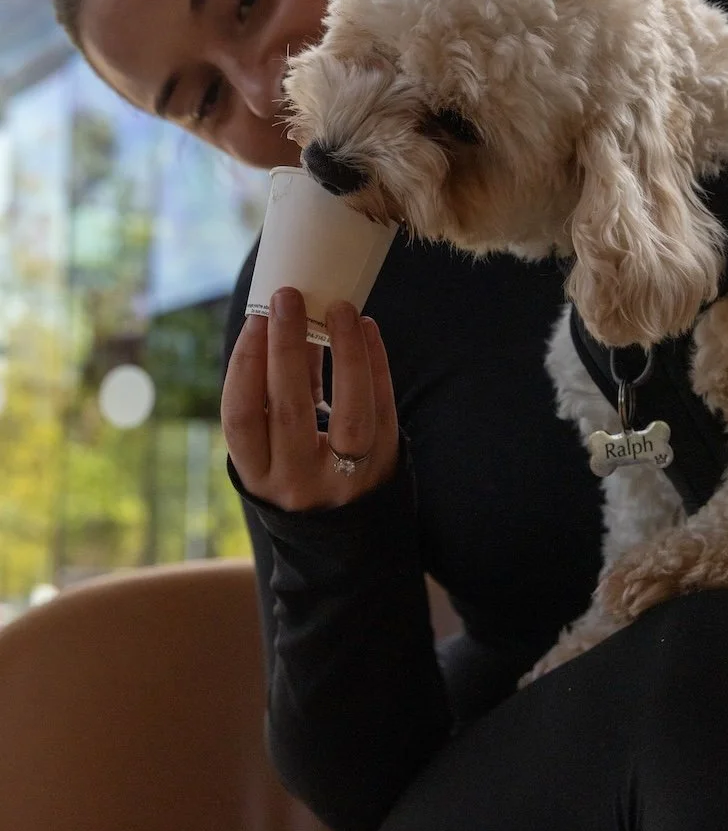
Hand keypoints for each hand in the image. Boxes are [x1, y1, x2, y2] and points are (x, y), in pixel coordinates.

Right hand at [222, 287, 398, 510]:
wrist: (345, 534)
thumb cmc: (298, 467)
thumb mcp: (274, 441)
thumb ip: (279, 388)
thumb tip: (288, 319)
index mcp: (256, 473)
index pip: (241, 415)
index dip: (246, 364)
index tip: (255, 319)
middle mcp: (295, 481)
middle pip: (289, 409)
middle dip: (286, 346)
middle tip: (288, 297)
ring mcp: (343, 480)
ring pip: (349, 413)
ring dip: (344, 353)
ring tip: (339, 308)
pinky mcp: (383, 468)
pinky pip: (383, 411)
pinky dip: (376, 365)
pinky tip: (366, 329)